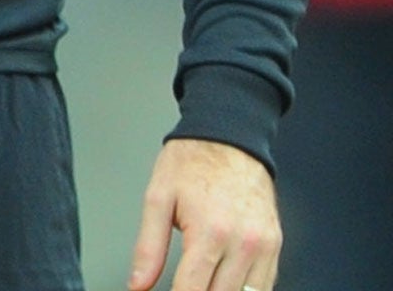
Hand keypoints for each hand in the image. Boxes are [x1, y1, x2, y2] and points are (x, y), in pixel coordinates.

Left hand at [128, 138, 280, 290]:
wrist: (228, 137)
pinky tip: (223, 282)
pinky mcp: (275, 246)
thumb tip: (138, 284)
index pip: (192, 290)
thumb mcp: (157, 198)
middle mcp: (244, 244)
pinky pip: (264, 286)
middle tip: (181, 287)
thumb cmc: (191, 163)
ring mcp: (264, 247)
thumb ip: (148, 247)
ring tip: (201, 283)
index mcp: (211, 232)